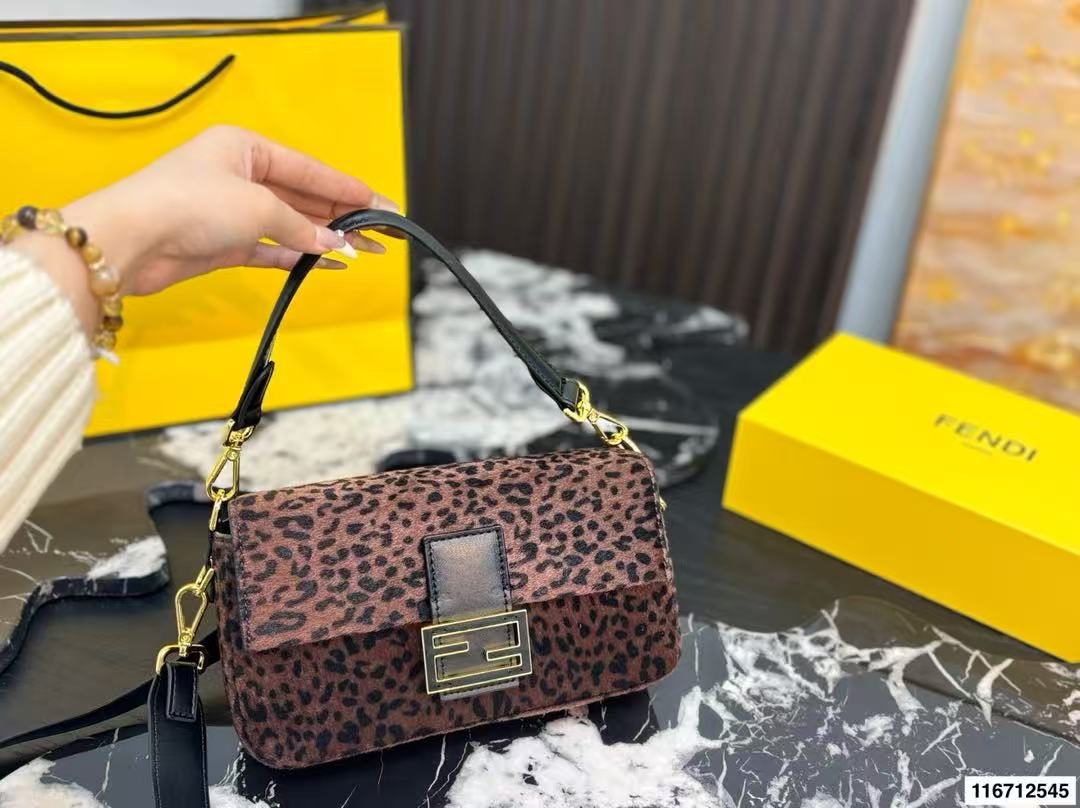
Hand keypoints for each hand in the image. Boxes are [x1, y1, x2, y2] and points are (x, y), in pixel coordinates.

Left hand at [13, 125, 397, 334]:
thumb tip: (334, 242)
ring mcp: (231, 211)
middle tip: (381, 234)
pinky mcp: (223, 244)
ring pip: (291, 225)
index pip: (310, 169)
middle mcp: (239, 176)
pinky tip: (327, 263)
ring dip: (325, 239)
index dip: (348, 189)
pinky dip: (299, 256)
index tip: (380, 205)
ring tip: (363, 252)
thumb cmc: (184, 203)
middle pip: (304, 197)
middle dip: (342, 217)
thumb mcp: (258, 206)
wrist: (133, 240)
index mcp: (246, 148)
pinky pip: (273, 249)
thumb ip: (302, 226)